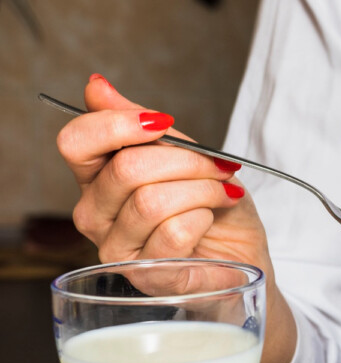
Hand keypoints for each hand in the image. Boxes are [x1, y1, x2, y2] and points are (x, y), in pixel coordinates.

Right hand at [57, 74, 295, 362]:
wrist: (243, 251)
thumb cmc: (214, 204)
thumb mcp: (188, 153)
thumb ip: (142, 122)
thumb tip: (96, 85)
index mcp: (98, 178)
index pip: (76, 142)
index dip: (119, 124)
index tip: (163, 124)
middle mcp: (96, 214)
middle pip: (127, 169)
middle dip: (187, 161)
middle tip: (218, 169)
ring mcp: (116, 249)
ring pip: (152, 201)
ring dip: (203, 190)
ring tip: (221, 194)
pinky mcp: (146, 277)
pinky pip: (173, 233)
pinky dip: (204, 218)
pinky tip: (210, 221)